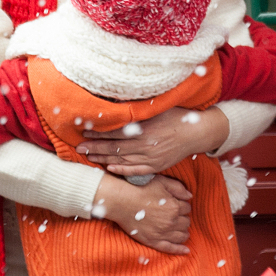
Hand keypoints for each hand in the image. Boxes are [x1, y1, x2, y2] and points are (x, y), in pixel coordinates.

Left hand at [77, 106, 230, 177]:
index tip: (84, 131)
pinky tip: (110, 168)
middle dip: (94, 147)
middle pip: (114, 147)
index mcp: (143, 128)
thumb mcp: (156, 108)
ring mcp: (150, 157)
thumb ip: (138, 110)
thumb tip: (117, 105)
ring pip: (122, 159)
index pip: (114, 132)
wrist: (196, 133)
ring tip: (89, 156)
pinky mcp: (156, 166)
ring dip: (103, 158)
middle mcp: (144, 144)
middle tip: (79, 147)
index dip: (97, 133)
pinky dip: (121, 170)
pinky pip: (135, 170)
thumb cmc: (176, 116)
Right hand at [91, 173, 192, 254]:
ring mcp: (162, 233)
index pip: (187, 208)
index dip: (182, 205)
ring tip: (179, 229)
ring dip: (183, 231)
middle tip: (175, 215)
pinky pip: (170, 248)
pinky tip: (186, 250)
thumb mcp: (162, 181)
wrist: (121, 200)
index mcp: (174, 206)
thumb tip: (190, 196)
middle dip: (183, 218)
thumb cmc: (140, 188)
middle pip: (186, 222)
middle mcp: (171, 221)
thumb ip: (178, 188)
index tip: (176, 203)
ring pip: (181, 235)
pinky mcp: (152, 241)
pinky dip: (179, 250)